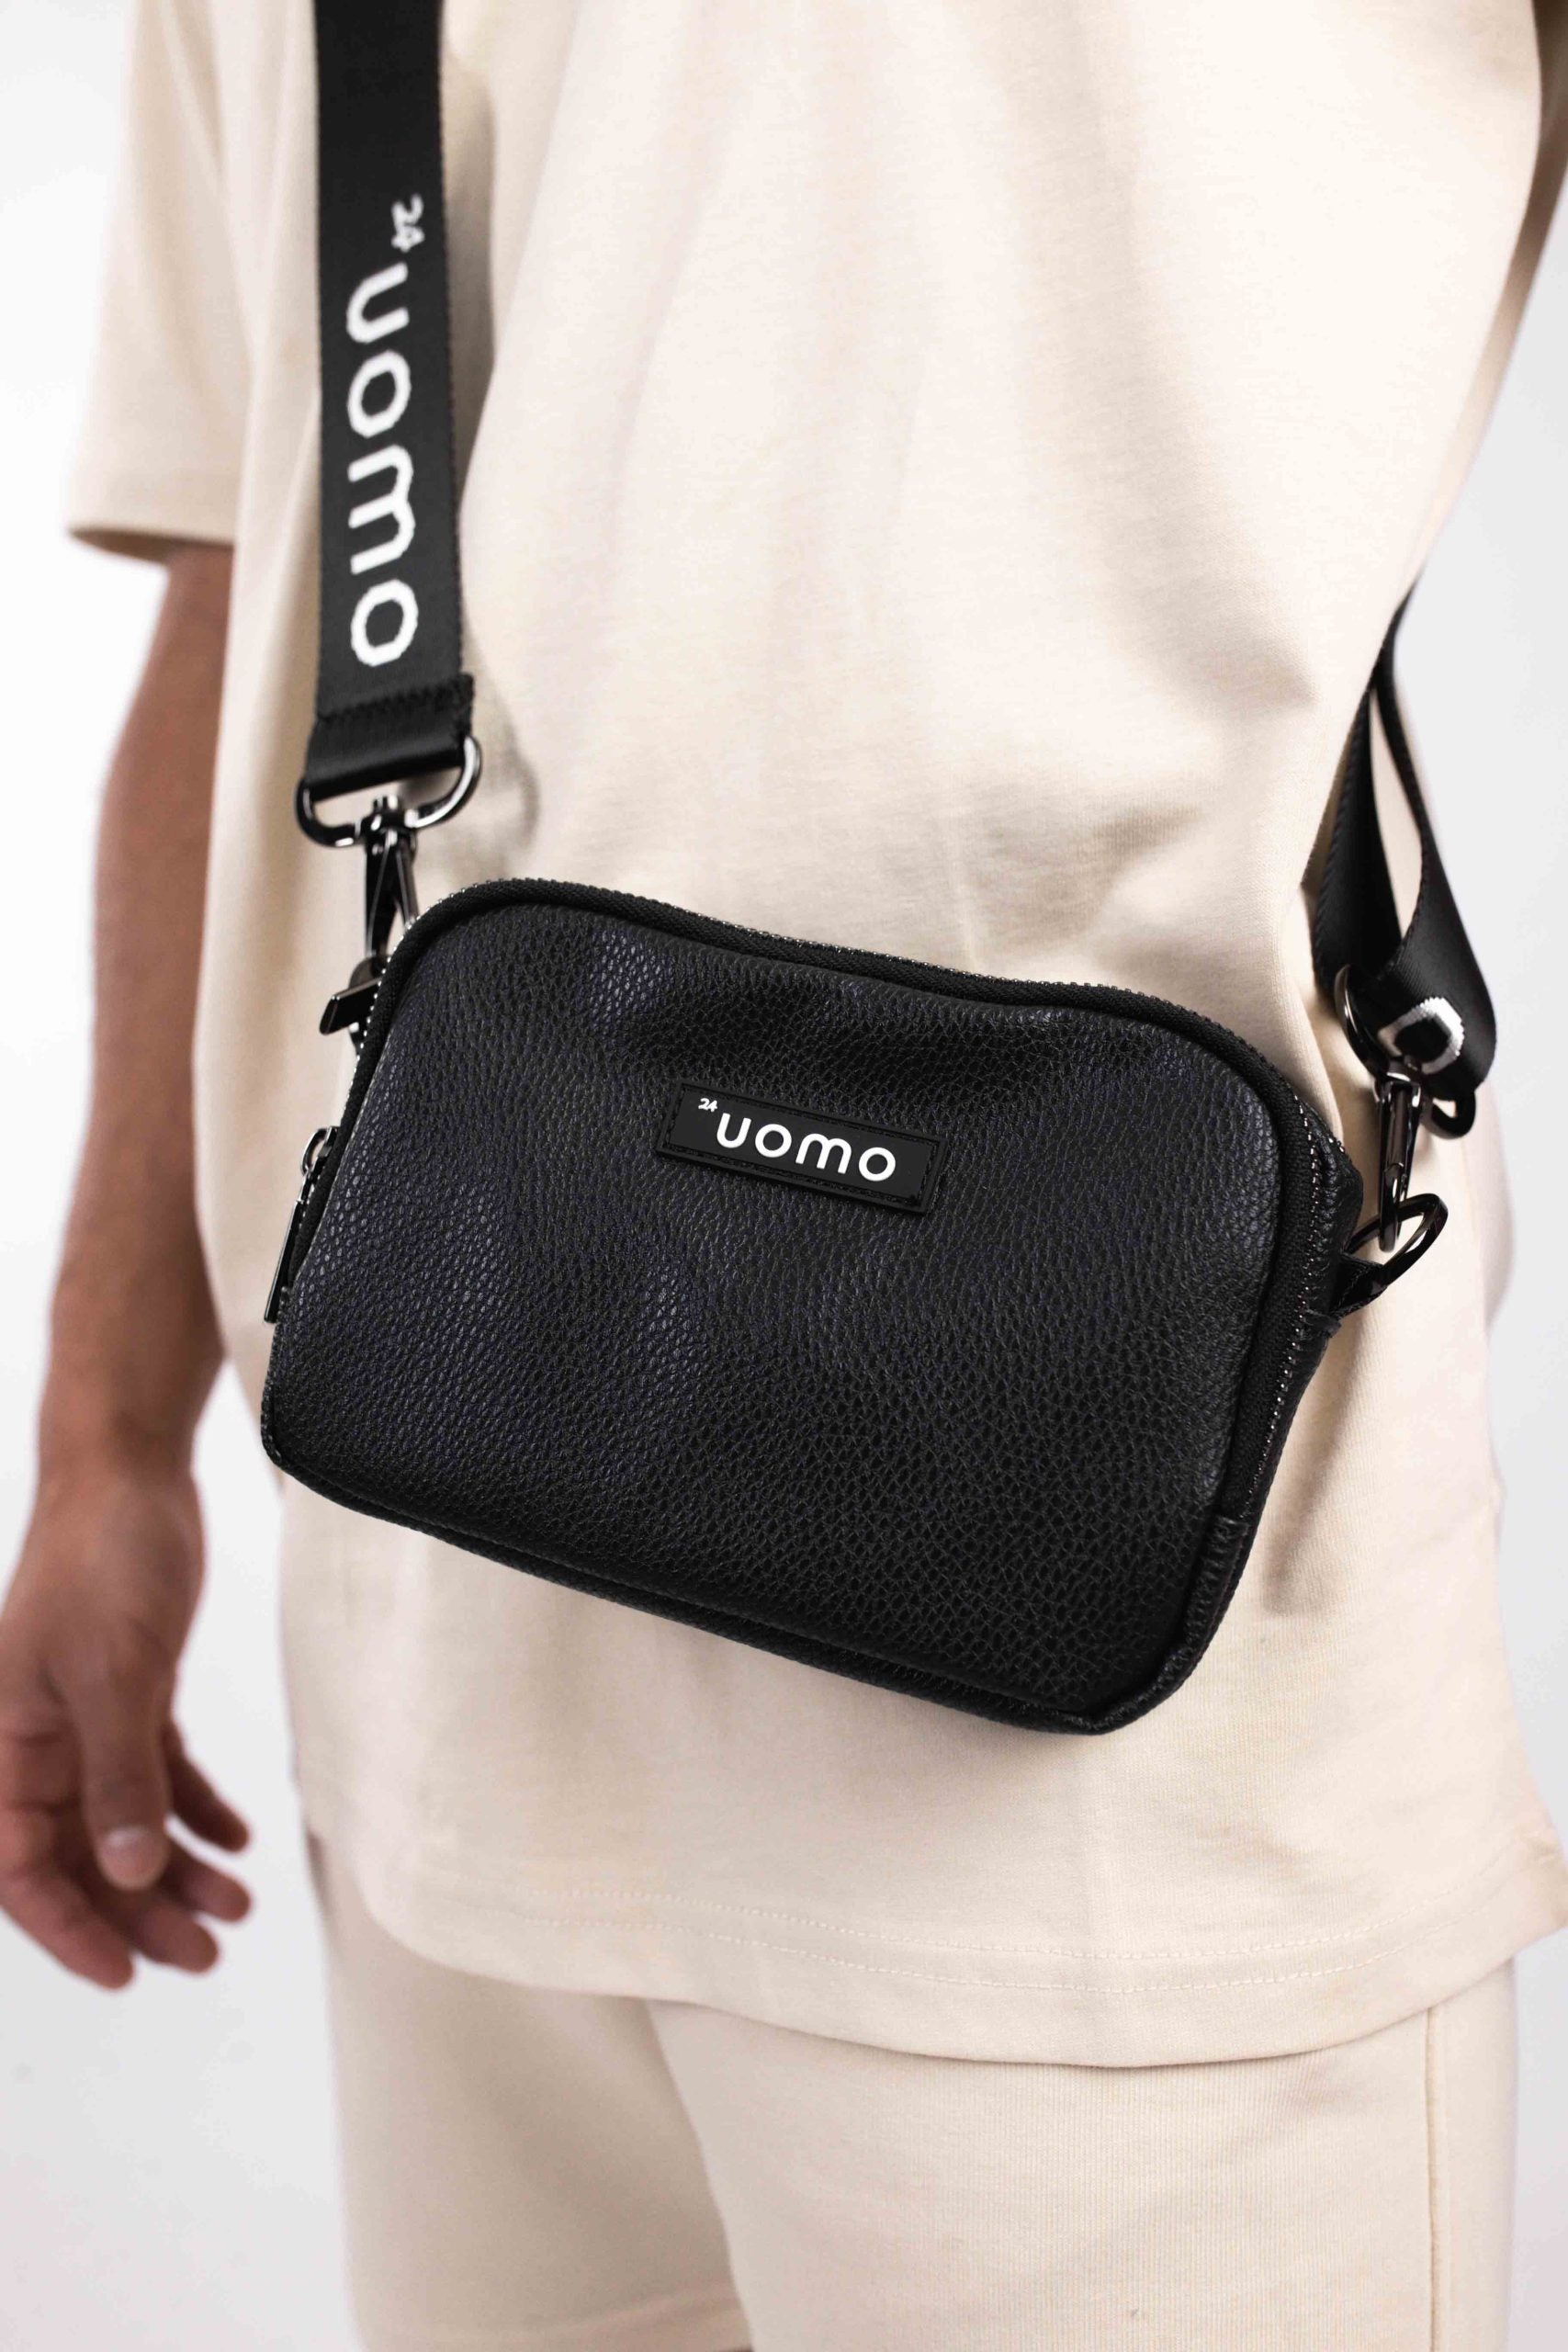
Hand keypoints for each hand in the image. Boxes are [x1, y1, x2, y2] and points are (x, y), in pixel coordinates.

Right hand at [0, 1457, 249, 1988]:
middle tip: (208, 1953)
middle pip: (80, 1859)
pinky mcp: (128, 1694)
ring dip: (175, 1871)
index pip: (21, 1867)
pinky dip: (193, 1812)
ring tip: (236, 1908)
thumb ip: (118, 1777)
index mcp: (4, 1745)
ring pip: (123, 1823)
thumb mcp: (114, 1674)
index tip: (127, 1973)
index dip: (70, 1929)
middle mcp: (34, 1744)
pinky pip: (154, 1776)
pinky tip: (235, 1842)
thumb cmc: (102, 1561)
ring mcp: (81, 1721)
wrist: (128, 1475)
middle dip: (139, 1914)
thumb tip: (129, 1875)